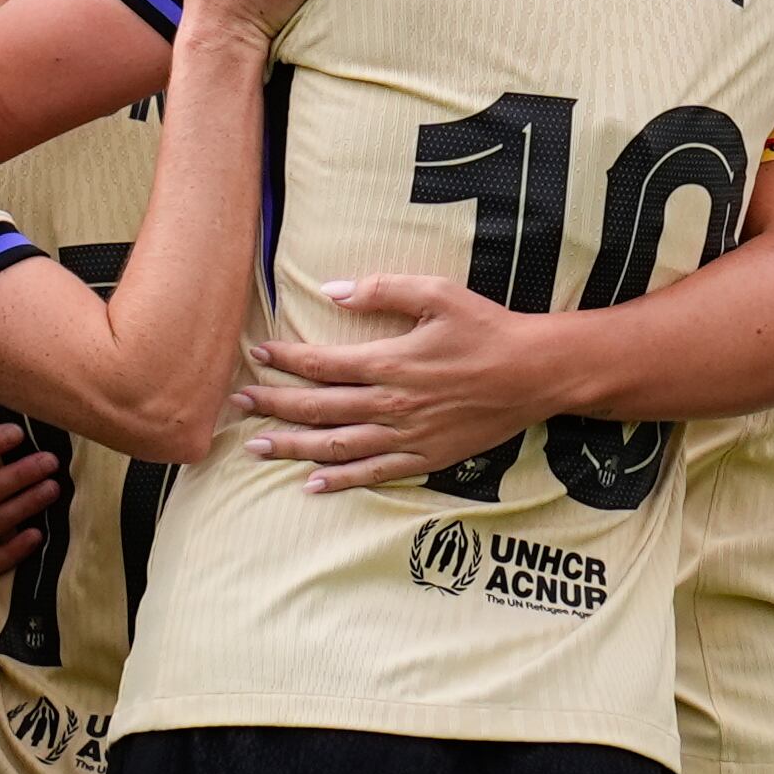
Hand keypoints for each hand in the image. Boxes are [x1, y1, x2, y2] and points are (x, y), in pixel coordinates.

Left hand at [235, 273, 539, 491]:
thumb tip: (332, 291)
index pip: (322, 364)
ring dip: (293, 447)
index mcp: (390, 362)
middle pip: (319, 408)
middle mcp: (391, 404)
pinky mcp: (425, 458)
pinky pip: (374, 474)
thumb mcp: (439, 294)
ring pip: (337, 446)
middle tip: (238, 402)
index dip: (284, 360)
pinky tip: (310, 483)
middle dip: (274, 405)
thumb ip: (383, 289)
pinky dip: (340, 481)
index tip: (255, 356)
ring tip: (257, 447)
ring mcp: (407, 437)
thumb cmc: (487, 329)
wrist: (535, 374)